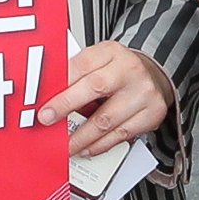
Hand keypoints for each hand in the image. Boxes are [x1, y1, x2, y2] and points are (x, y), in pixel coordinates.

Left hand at [36, 41, 174, 162]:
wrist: (154, 75)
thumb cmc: (119, 70)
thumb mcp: (98, 60)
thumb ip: (75, 73)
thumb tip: (47, 95)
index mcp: (112, 51)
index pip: (82, 65)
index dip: (61, 84)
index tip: (44, 102)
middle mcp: (130, 69)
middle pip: (95, 88)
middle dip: (66, 106)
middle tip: (48, 120)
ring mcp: (143, 92)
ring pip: (107, 119)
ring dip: (81, 136)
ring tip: (65, 144)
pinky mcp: (151, 114)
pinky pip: (121, 135)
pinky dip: (100, 145)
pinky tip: (87, 148)